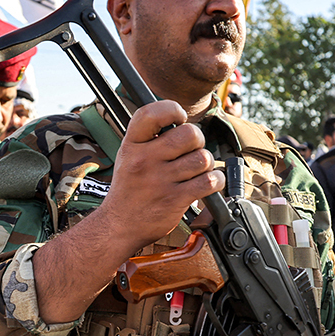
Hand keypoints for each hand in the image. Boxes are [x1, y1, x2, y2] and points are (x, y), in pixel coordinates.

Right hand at [100, 100, 224, 255]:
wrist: (119, 226)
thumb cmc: (129, 189)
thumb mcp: (128, 157)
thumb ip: (149, 138)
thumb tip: (181, 122)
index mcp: (131, 145)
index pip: (151, 113)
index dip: (172, 109)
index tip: (179, 118)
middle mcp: (145, 160)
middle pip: (189, 134)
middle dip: (198, 141)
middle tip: (191, 150)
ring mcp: (160, 180)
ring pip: (203, 158)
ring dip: (206, 164)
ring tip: (195, 171)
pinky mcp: (175, 199)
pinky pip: (210, 181)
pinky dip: (215, 181)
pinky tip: (205, 183)